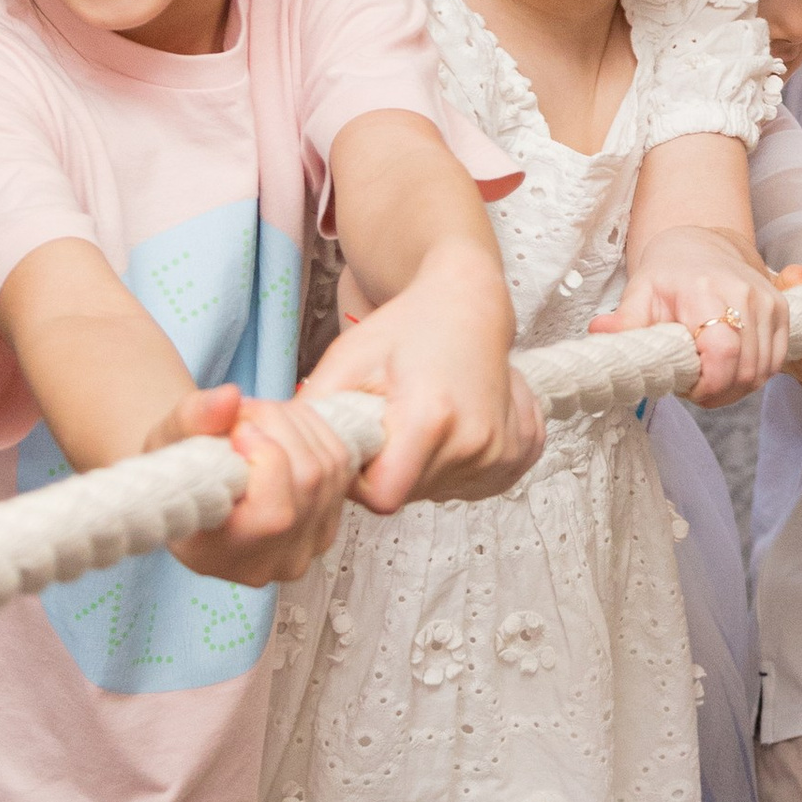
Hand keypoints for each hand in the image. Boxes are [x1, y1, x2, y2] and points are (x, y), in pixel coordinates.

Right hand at [148, 384, 363, 584]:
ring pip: (331, 468)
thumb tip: (229, 397)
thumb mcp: (166, 440)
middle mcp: (269, 563)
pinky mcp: (328, 528)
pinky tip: (284, 428)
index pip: (274, 515)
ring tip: (261, 415)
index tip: (237, 429)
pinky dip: (318, 433)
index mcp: (219, 556)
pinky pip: (342, 468)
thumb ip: (192, 418)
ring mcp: (305, 549)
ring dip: (300, 423)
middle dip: (281, 426)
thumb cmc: (174, 468)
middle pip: (309, 481)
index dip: (268, 457)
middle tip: (247, 410)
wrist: (193, 487)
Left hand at [309, 235, 537, 507]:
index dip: (362, 476)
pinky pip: (475, 486)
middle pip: (411, 494)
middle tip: (394, 419)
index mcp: (431, 418)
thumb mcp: (345, 362)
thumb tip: (283, 461)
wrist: (466, 304)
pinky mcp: (518, 454)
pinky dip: (457, 466)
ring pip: (439, 491)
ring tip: (425, 417)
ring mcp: (503, 451)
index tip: (364, 440)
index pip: (380, 496)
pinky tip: (453, 428)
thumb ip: (314, 418)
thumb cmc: (404, 328)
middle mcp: (476, 442)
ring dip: (423, 466)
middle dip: (392, 467)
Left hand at [607, 232, 791, 406]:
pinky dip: (755, 376)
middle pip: (745, 370)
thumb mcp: (640, 292)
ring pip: (764, 370)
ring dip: (737, 388)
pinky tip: (730, 369)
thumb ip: (625, 319)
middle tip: (695, 389)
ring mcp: (768, 302)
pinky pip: (777, 361)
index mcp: (705, 290)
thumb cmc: (668, 274)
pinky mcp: (782, 309)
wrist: (703, 245)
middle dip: (720, 393)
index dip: (709, 386)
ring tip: (710, 378)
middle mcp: (743, 294)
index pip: (722, 354)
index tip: (688, 390)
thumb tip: (598, 332)